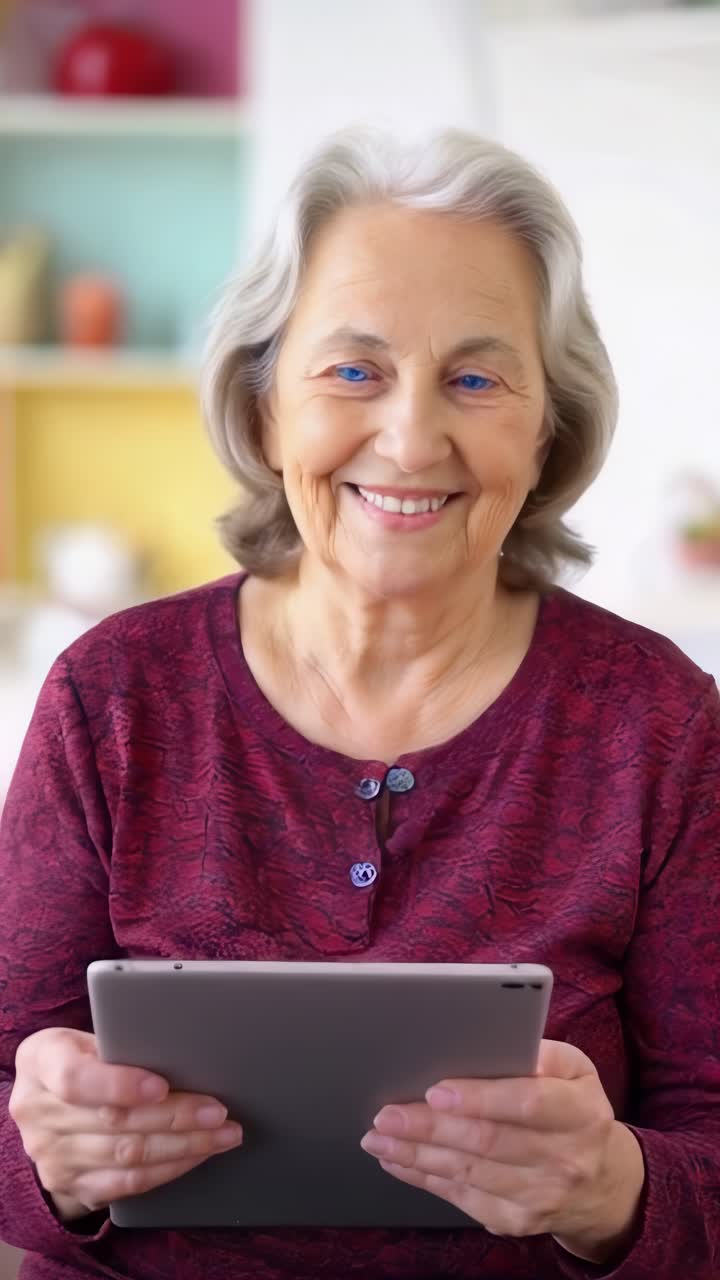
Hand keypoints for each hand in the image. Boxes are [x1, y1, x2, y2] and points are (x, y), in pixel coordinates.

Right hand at [9, 1028, 242, 1221]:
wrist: (47, 1104)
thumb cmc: (82, 1057)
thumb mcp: (86, 1037)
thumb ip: (119, 1044)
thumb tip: (183, 1049)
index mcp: (39, 1062)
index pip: (74, 1079)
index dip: (119, 1085)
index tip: (161, 1086)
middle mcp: (37, 1113)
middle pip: (114, 1120)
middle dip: (175, 1116)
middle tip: (218, 1111)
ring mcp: (52, 1156)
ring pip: (127, 1155)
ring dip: (183, 1145)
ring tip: (222, 1133)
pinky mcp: (72, 1186)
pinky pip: (128, 1183)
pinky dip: (169, 1168)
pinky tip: (197, 1154)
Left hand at [361, 1039, 644, 1263]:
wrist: (601, 1183)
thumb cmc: (573, 1108)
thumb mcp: (575, 1070)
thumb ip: (541, 1053)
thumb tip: (497, 1041)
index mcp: (582, 1111)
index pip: (529, 1104)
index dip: (480, 1098)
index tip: (436, 1091)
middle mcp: (566, 1159)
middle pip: (488, 1142)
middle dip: (430, 1127)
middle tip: (388, 1114)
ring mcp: (541, 1197)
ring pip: (468, 1173)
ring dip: (416, 1154)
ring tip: (378, 1136)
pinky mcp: (518, 1222)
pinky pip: (462, 1198)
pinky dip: (425, 1177)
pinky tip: (399, 1160)